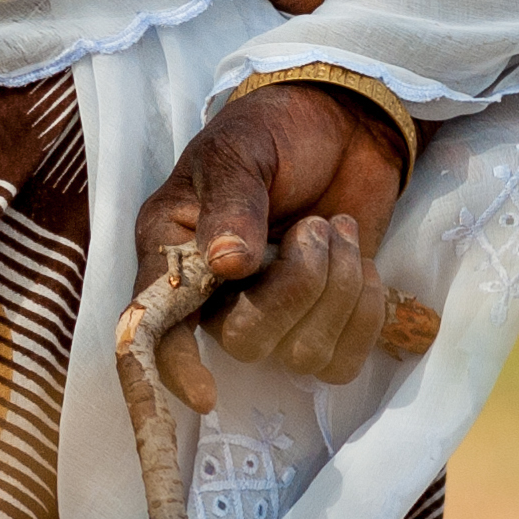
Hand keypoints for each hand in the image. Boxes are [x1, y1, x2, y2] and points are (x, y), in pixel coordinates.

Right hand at [129, 81, 413, 411]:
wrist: (341, 124)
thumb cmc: (272, 130)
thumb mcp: (240, 150)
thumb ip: (230, 201)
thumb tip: (225, 264)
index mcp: (173, 250)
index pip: (154, 326)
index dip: (172, 368)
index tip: (204, 393)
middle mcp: (215, 294)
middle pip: (245, 342)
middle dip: (295, 290)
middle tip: (315, 229)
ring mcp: (272, 313)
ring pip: (301, 353)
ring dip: (337, 290)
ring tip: (337, 232)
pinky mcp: (324, 323)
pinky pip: (343, 358)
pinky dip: (364, 313)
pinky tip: (362, 265)